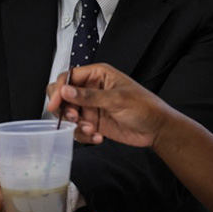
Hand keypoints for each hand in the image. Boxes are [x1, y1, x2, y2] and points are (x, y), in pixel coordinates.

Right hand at [45, 63, 174, 147]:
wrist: (156, 129)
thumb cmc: (144, 106)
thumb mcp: (117, 99)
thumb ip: (89, 96)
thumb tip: (65, 91)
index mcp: (97, 74)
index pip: (69, 77)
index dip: (59, 90)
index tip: (55, 105)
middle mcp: (91, 89)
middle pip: (63, 95)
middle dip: (65, 109)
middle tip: (74, 118)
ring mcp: (91, 106)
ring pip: (68, 114)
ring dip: (75, 124)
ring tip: (90, 129)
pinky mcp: (93, 122)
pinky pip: (78, 128)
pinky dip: (83, 135)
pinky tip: (98, 137)